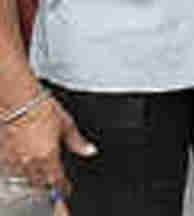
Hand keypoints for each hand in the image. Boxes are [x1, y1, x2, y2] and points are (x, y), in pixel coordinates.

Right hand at [0, 94, 95, 213]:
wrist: (18, 100)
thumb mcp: (66, 124)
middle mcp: (30, 162)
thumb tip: (89, 150)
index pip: (56, 180)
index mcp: (48, 156)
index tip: (66, 188)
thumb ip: (77, 141)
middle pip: (40, 182)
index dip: (62, 187)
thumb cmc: (41, 108)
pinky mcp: (3, 155)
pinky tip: (24, 161)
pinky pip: (11, 169)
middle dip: (48, 182)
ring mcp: (15, 160)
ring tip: (40, 170)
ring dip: (34, 177)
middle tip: (53, 178)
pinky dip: (19, 169)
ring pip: (25, 178)